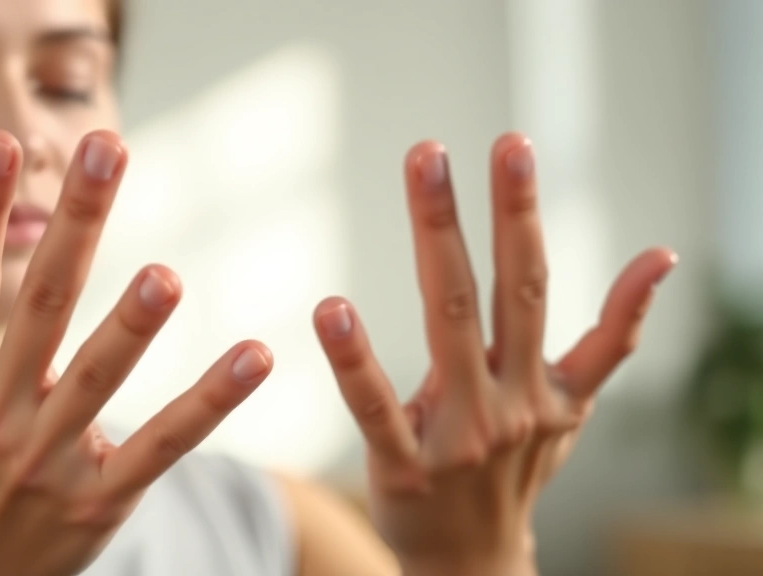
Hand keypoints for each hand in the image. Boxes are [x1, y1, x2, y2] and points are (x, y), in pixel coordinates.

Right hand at [0, 130, 273, 575]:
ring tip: (166, 275)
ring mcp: (50, 458)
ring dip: (131, 326)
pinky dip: (209, 403)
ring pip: (97, 378)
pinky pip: (162, 444)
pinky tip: (255, 356)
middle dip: (74, 225)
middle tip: (108, 151)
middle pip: (43, 306)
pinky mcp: (101, 499)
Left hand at [313, 133, 675, 574]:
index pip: (535, 283)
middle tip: (461, 144)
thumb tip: (660, 260)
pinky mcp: (405, 466)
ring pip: (447, 329)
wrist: (476, 562)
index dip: (524, 215)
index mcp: (541, 381)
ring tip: (413, 187)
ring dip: (436, 251)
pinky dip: (356, 359)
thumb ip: (612, 338)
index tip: (510, 146)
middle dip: (489, 212)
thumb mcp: (573, 405)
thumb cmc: (518, 467)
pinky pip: (375, 406)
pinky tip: (331, 307)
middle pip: (498, 292)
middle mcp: (507, 400)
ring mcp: (459, 434)